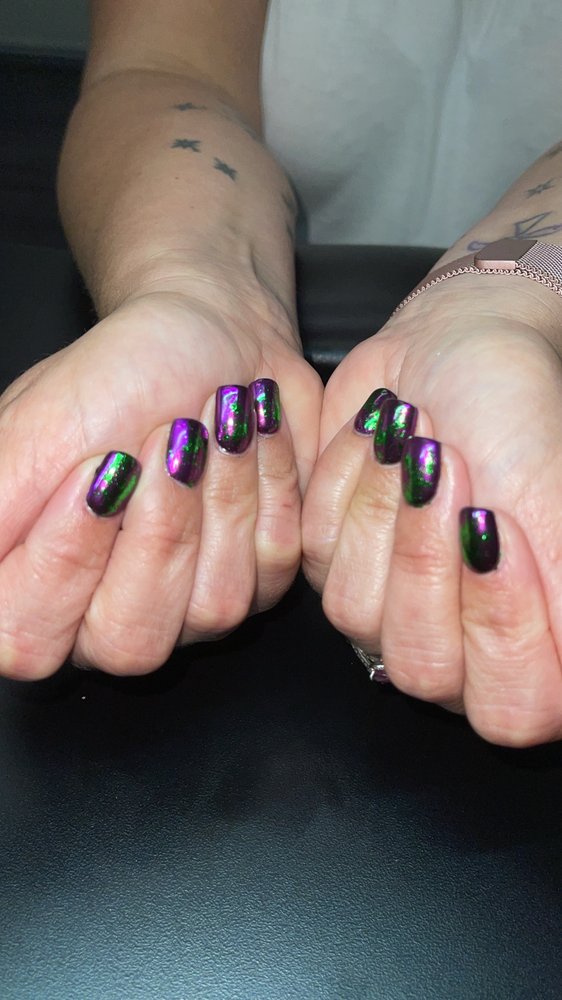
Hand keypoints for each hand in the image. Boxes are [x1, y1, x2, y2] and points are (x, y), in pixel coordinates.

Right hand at [0, 267, 321, 676]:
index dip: (67, 558)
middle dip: (159, 528)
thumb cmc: (118, 375)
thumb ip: (1, 506)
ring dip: (221, 497)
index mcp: (37, 583)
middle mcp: (111, 612)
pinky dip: (267, 488)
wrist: (213, 338)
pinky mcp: (258, 583)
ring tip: (216, 424)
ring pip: (213, 607)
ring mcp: (191, 608)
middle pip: (130, 642)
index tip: (99, 466)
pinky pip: (271, 569)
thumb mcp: (37, 428)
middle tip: (170, 439)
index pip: (29, 639)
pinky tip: (253, 440)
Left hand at [302, 275, 561, 746]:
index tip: (493, 523)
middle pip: (425, 667)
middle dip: (427, 559)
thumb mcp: (558, 502)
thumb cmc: (523, 417)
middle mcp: (459, 644)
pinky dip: (346, 483)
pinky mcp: (334, 565)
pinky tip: (378, 435)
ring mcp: (388, 610)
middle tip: (444, 466)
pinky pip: (317, 554)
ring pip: (358, 615)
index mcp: (533, 644)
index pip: (514, 704)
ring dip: (383, 512)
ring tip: (414, 436)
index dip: (501, 625)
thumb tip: (561, 667)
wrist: (460, 351)